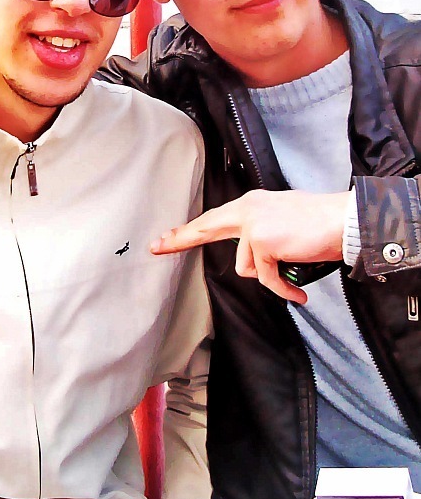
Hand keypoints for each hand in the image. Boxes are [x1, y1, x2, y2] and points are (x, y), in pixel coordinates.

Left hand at [151, 190, 349, 303]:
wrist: (342, 220)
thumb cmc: (318, 223)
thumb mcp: (282, 218)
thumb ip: (261, 229)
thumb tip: (252, 251)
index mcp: (251, 203)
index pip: (213, 218)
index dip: (189, 230)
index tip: (165, 238)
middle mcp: (248, 209)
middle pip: (207, 228)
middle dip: (181, 238)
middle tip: (156, 246)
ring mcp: (253, 225)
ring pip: (247, 267)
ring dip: (270, 274)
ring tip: (293, 267)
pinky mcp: (263, 242)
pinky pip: (266, 279)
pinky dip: (282, 289)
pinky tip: (296, 295)